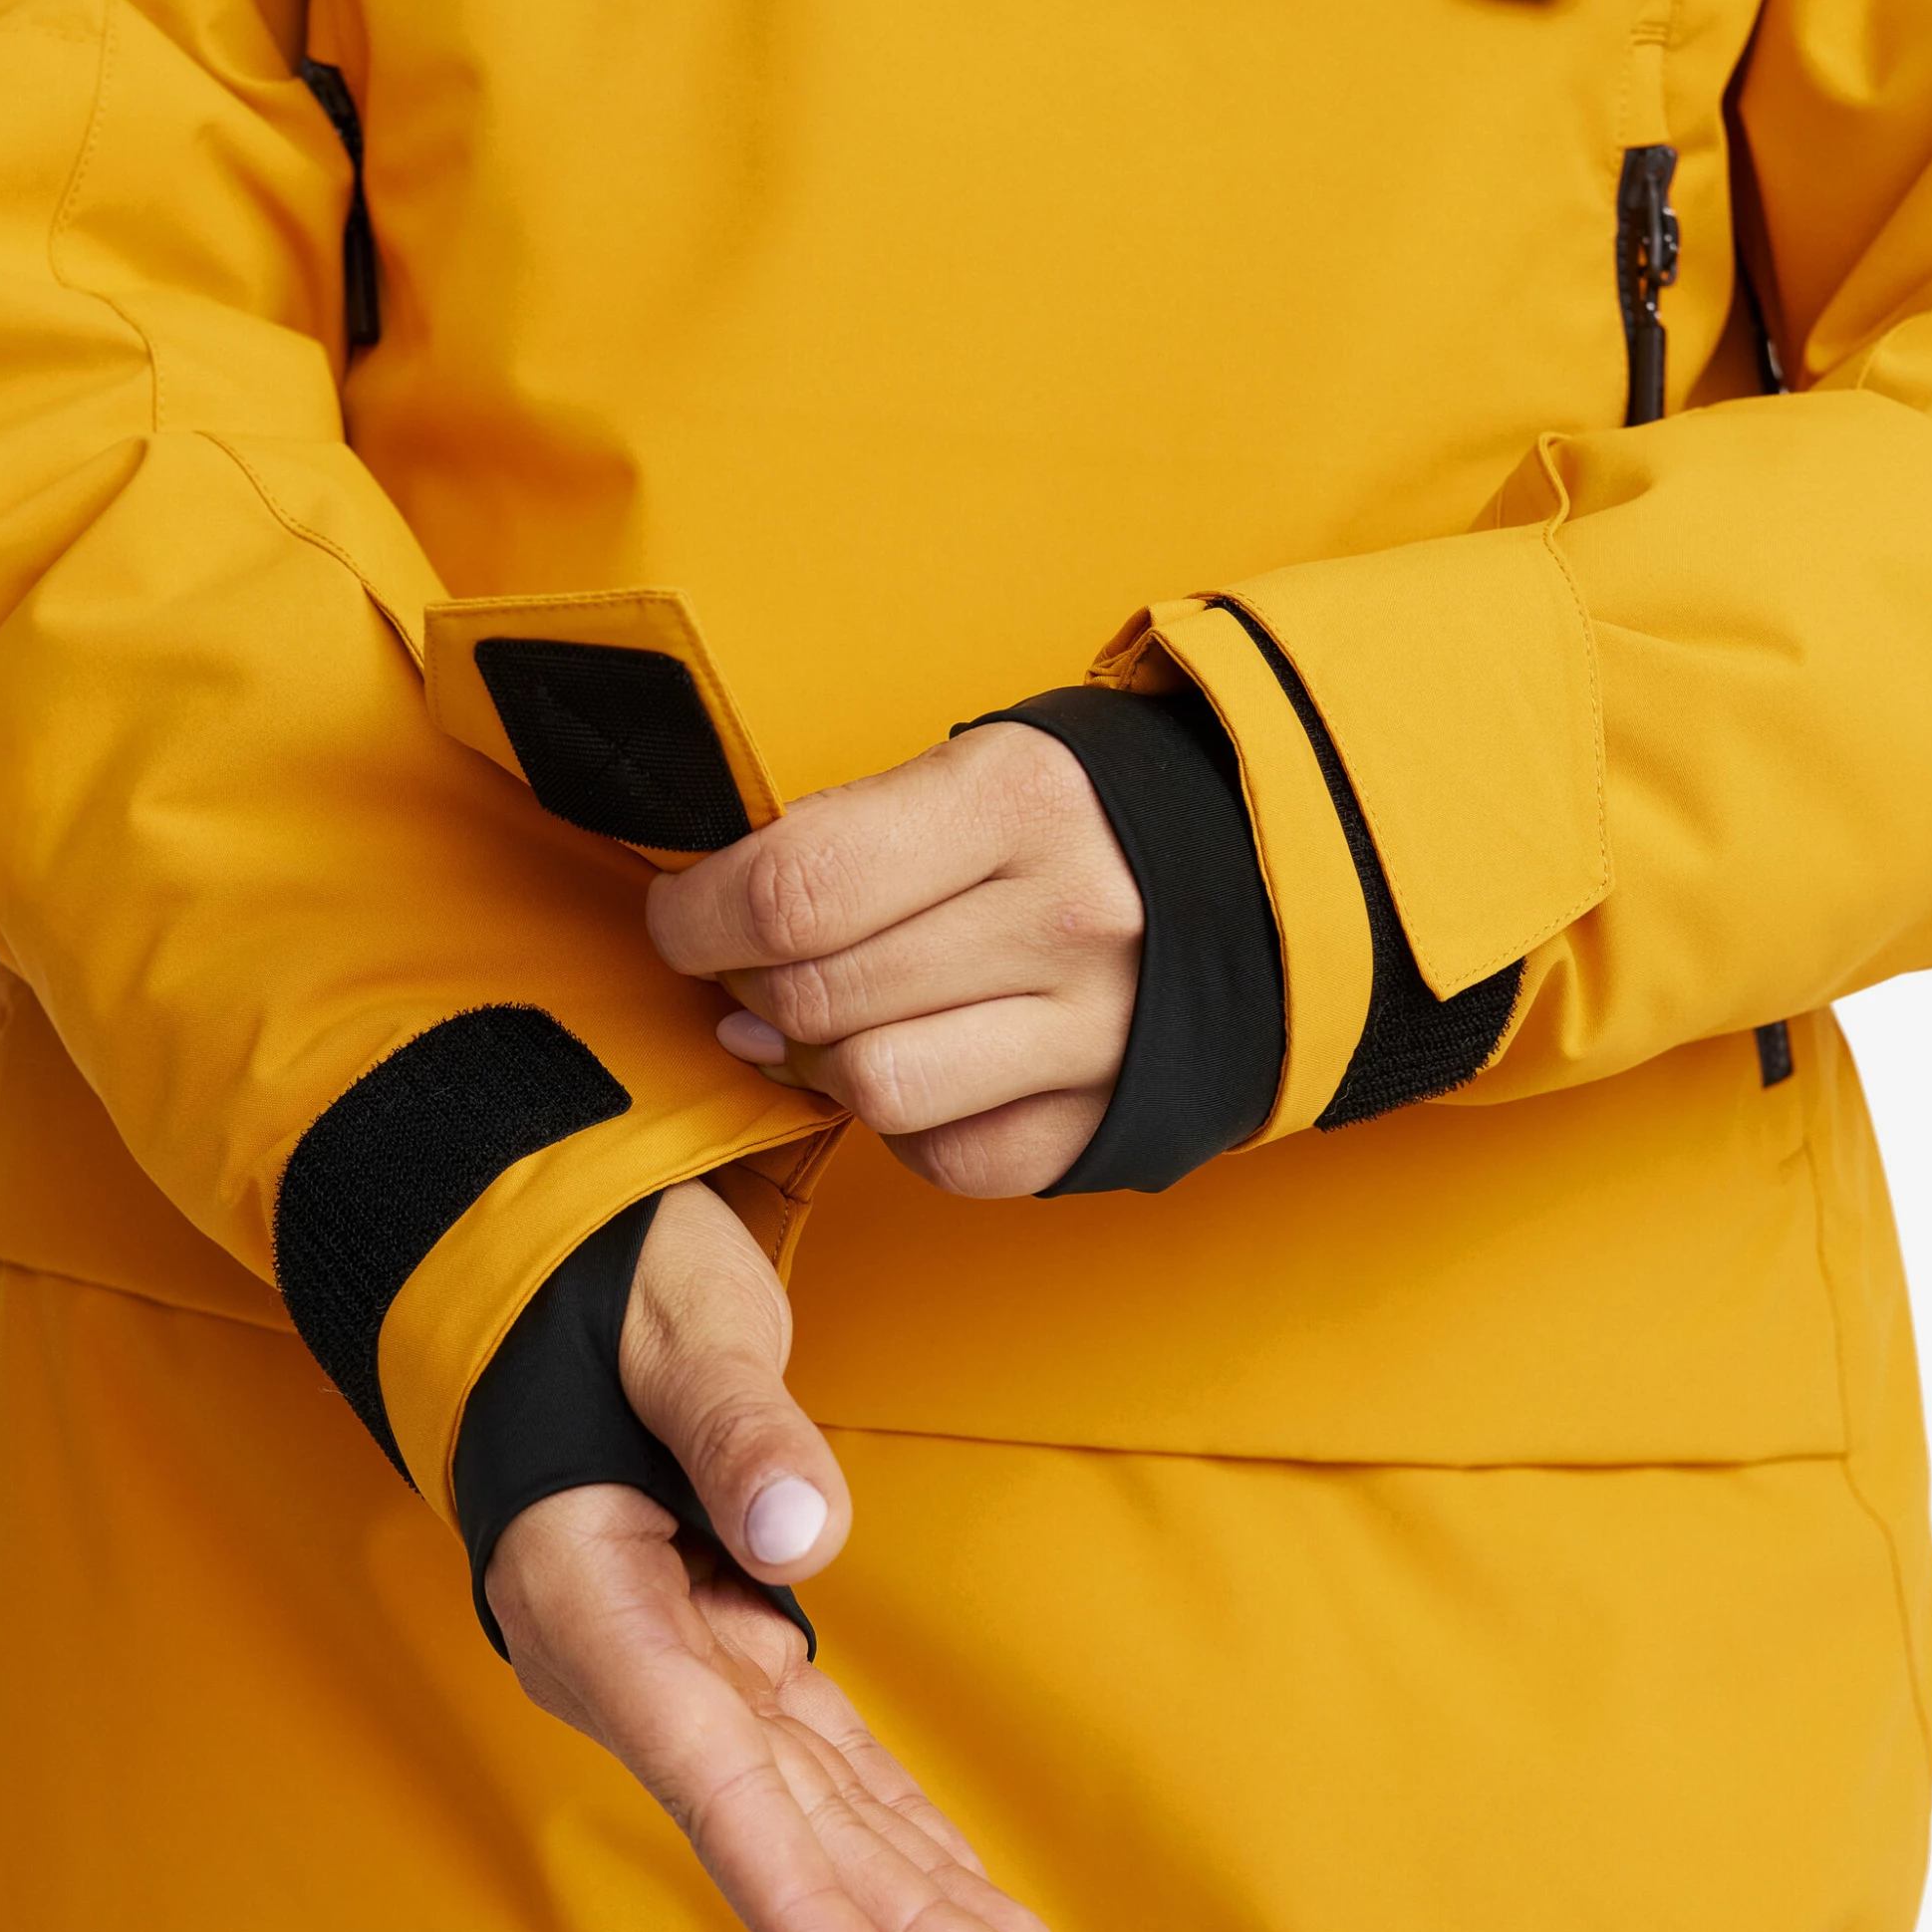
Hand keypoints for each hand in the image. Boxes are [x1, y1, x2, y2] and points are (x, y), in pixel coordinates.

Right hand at [484, 1181, 1062, 1931]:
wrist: (540, 1266)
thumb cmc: (599, 1279)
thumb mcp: (670, 1319)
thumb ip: (731, 1422)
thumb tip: (805, 1534)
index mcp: (588, 1591)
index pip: (703, 1768)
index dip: (793, 1896)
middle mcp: (625, 1655)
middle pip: (776, 1817)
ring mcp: (676, 1657)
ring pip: (809, 1802)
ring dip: (911, 1899)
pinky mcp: (724, 1637)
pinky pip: (818, 1752)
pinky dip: (891, 1823)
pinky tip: (960, 1894)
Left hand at [646, 725, 1139, 1195]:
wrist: (1250, 876)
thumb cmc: (1064, 821)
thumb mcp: (968, 772)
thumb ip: (843, 836)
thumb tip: (708, 919)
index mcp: (1017, 800)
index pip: (796, 885)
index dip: (700, 917)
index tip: (681, 920)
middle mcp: (1068, 917)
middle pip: (820, 995)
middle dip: (746, 990)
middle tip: (747, 973)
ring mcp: (1096, 1032)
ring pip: (873, 1089)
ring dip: (813, 1066)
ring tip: (812, 1030)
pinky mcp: (1101, 1120)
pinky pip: (944, 1159)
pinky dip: (902, 1128)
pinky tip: (912, 1068)